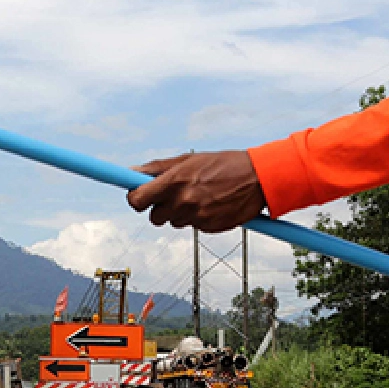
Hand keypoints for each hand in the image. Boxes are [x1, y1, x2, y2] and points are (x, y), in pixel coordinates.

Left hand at [127, 150, 266, 230]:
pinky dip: (198, 218)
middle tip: (175, 194)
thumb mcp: (188, 159)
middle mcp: (183, 201)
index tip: (139, 196)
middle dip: (161, 207)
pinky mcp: (208, 228)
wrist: (258, 178)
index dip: (135, 199)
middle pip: (154, 217)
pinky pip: (192, 226)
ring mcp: (196, 216)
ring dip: (181, 212)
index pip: (137, 200)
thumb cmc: (222, 164)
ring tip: (200, 195)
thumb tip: (130, 173)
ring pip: (174, 222)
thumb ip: (157, 168)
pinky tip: (212, 203)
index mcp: (175, 180)